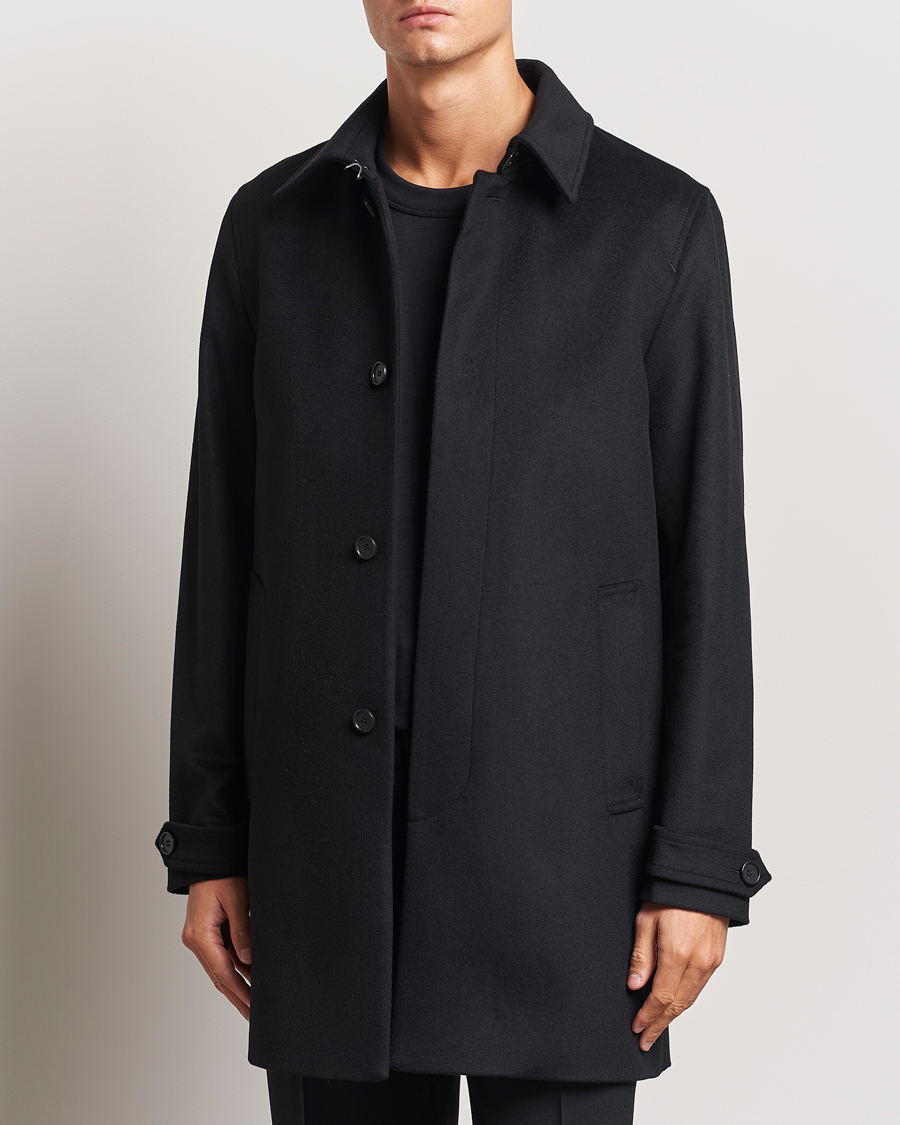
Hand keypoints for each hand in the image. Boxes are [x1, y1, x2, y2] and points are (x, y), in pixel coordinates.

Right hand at [182, 876, 251, 1019]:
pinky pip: (222, 956)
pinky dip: (235, 968)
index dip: (239, 992)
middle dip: (238, 996)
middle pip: (219, 976)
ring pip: (220, 968)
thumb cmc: (221, 874)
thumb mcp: (237, 899)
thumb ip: (242, 930)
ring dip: (237, 985)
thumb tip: (248, 960)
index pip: (223, 973)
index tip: (253, 1008)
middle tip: (254, 1017)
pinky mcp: (206, 932)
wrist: (208, 858)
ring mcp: (200, 937)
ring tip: (254, 1004)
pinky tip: (249, 978)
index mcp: (200, 935)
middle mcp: (196, 940)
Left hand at [627, 902, 727, 1050]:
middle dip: (659, 1024)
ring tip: (657, 1027)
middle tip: (645, 1040)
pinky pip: (700, 987)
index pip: (661, 997)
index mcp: (677, 953)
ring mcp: (711, 962)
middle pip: (677, 1005)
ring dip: (673, 1016)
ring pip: (690, 998)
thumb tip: (635, 985)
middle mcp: (698, 962)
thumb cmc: (672, 893)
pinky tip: (675, 1005)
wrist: (704, 879)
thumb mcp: (646, 918)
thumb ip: (641, 955)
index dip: (648, 1015)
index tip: (636, 1028)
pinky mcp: (717, 958)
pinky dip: (686, 1000)